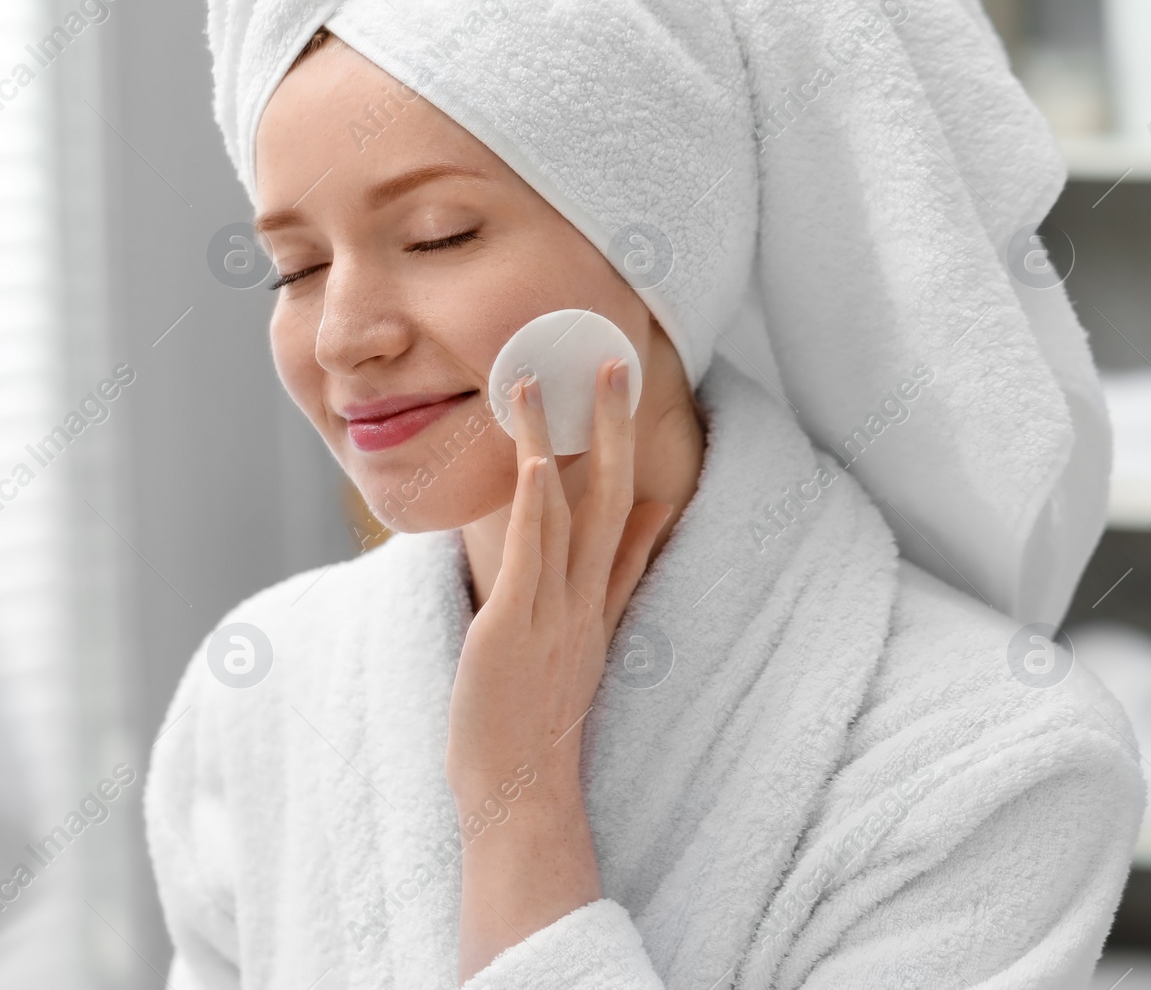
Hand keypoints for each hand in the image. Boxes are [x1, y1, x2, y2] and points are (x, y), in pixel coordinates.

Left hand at [444, 357, 672, 801]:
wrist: (520, 788)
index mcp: (596, 601)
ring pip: (567, 510)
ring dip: (560, 440)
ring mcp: (554, 609)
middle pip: (609, 495)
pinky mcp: (516, 625)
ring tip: (549, 378)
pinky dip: (537, 505)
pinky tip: (540, 459)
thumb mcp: (582, 647)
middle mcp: (583, 596)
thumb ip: (608, 590)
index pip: (621, 512)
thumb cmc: (534, 717)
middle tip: (612, 361)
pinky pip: (533, 554)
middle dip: (611, 427)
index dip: (627, 450)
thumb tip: (635, 538)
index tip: (630, 394)